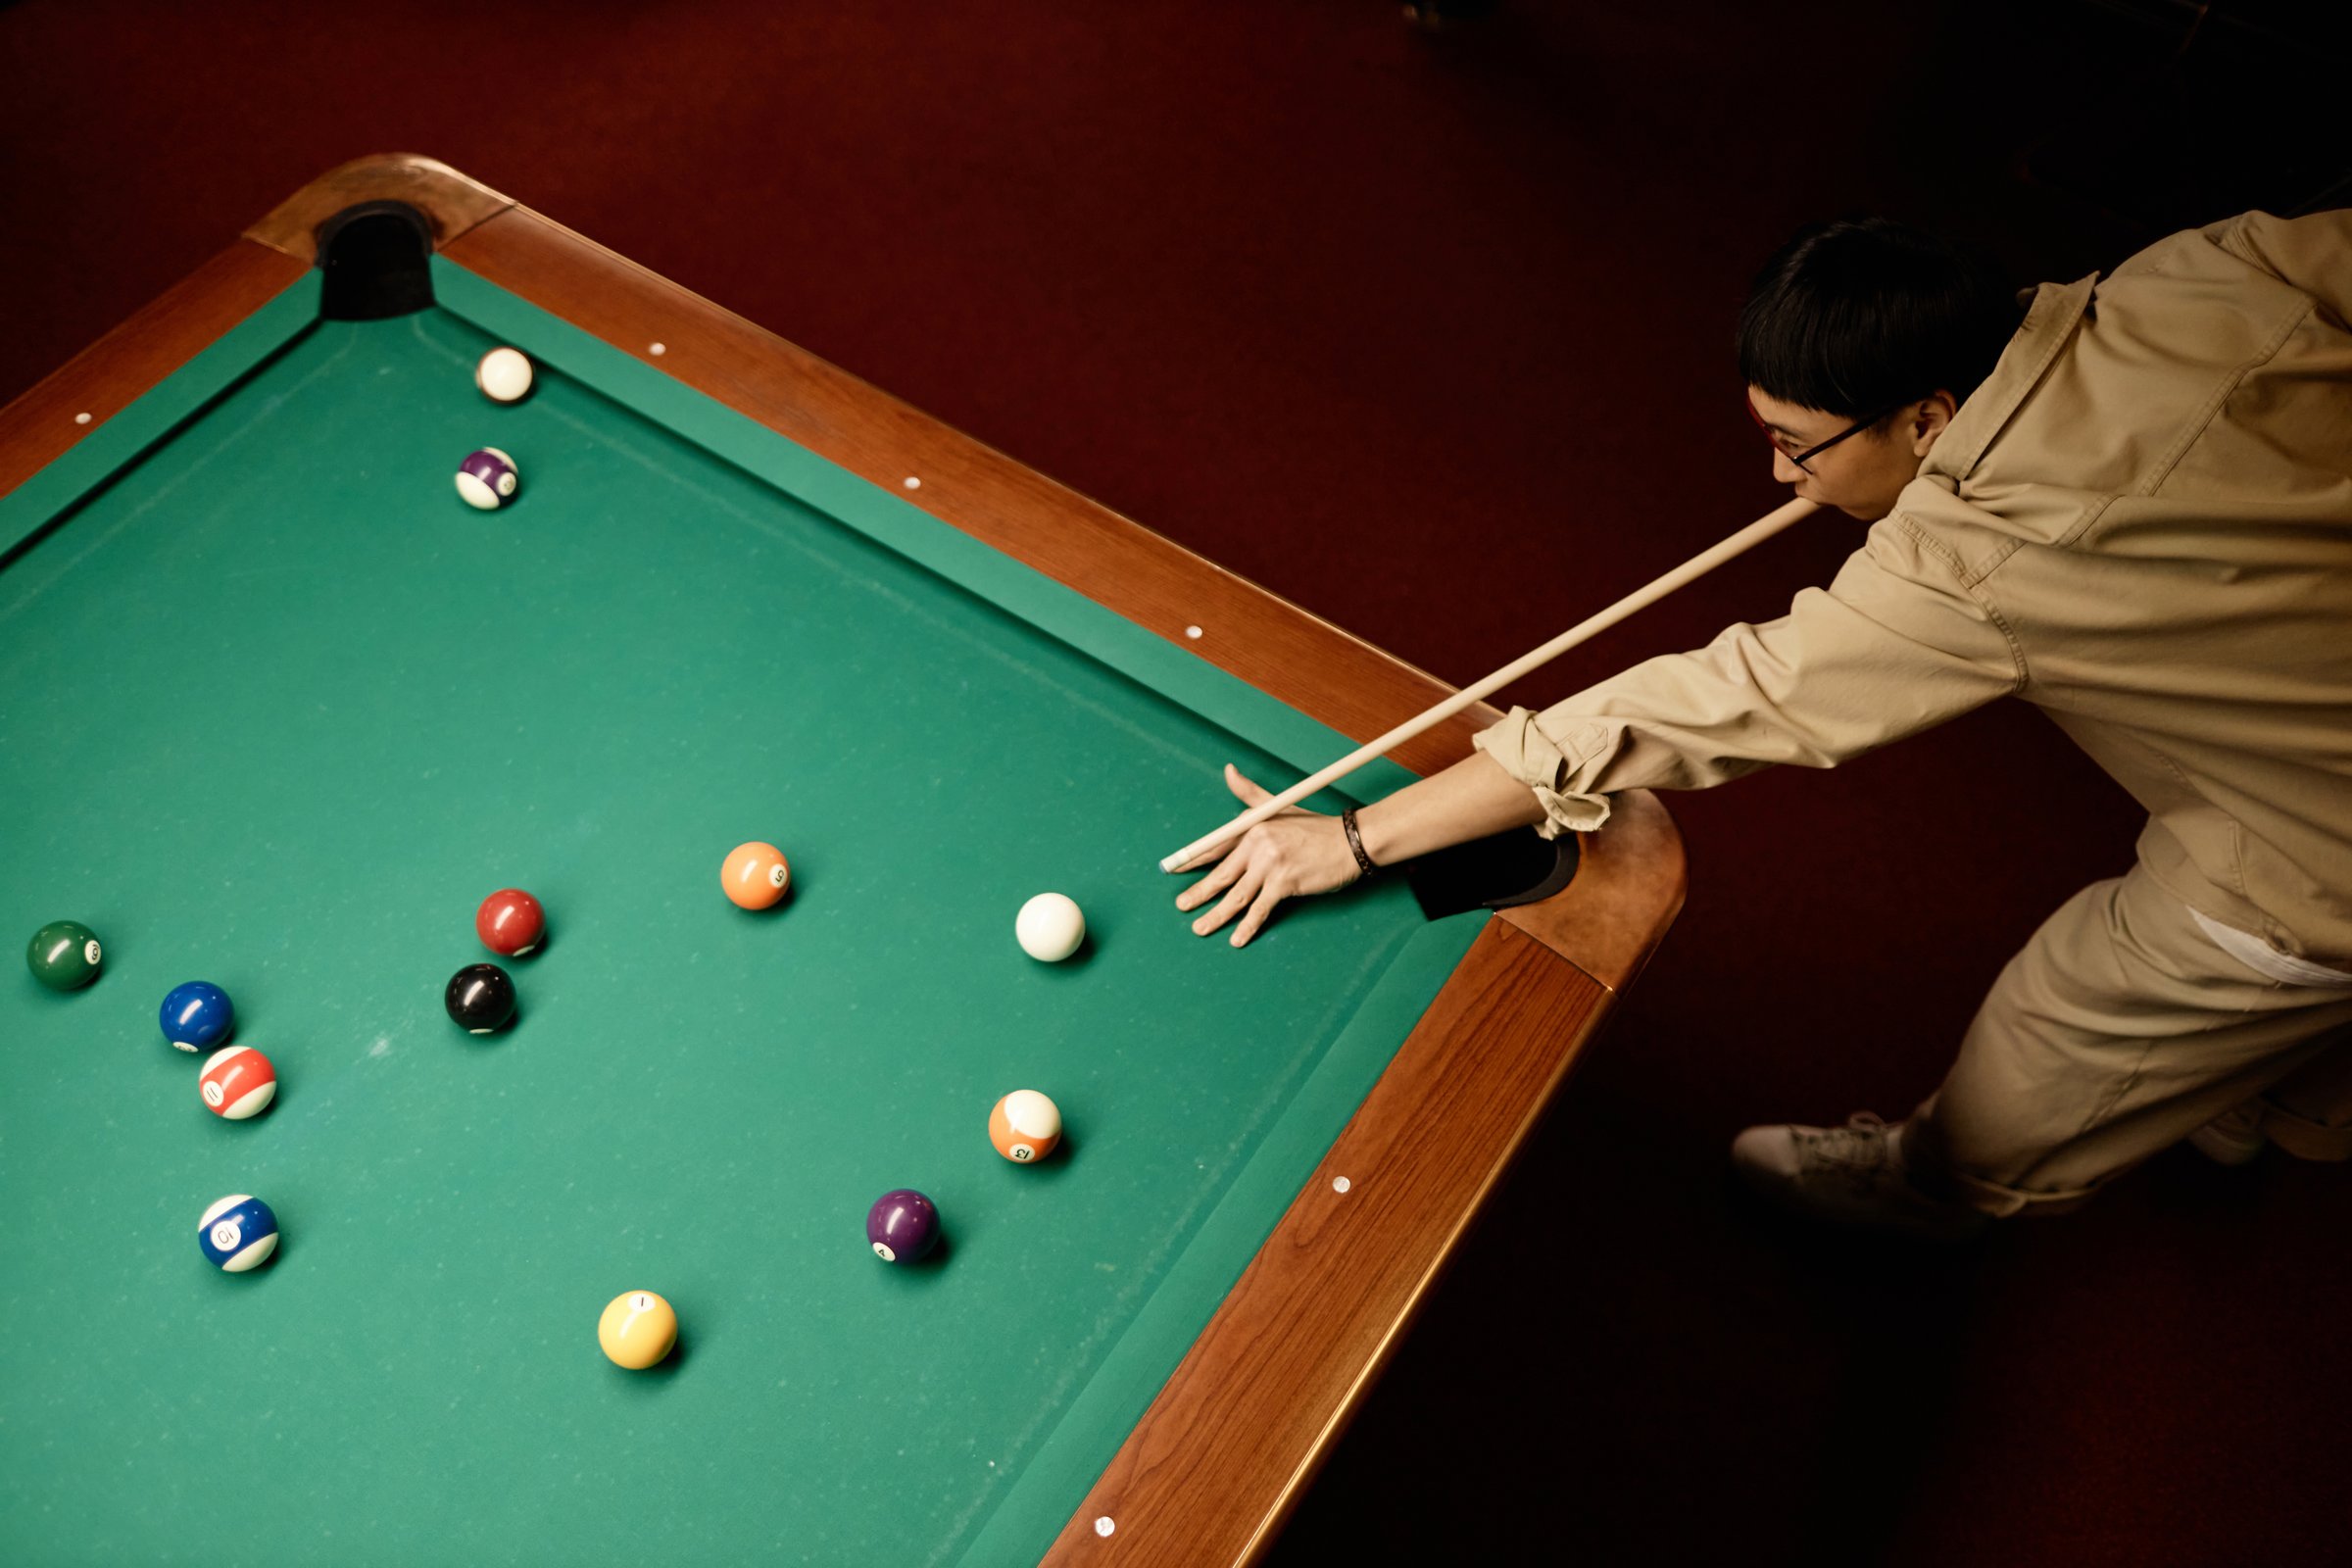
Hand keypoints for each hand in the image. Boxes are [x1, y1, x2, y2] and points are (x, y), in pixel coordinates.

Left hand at [1174, 764, 1363, 947]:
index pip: (1216, 845)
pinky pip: (1260, 908)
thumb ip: (1250, 793)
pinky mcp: (1285, 882)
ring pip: (1236, 895)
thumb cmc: (1316, 828)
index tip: (1175, 869)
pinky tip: (1236, 939)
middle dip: (1199, 892)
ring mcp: (1271, 864)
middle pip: (1222, 873)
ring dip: (1216, 915)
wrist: (1351, 841)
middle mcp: (1258, 843)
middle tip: (1182, 905)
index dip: (1194, 860)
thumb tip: (1228, 770)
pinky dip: (1248, 926)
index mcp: (1253, 826)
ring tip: (1200, 927)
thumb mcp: (1280, 807)